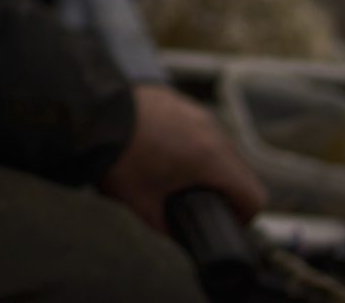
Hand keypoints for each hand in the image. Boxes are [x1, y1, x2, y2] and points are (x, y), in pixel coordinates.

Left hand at [100, 84, 268, 232]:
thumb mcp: (142, 206)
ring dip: (211, 165)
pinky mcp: (178, 101)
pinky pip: (200, 128)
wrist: (90, 114)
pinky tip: (167, 153)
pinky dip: (193, 144)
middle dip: (227, 192)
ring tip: (183, 179)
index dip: (244, 217)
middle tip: (203, 205)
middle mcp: (211, 131)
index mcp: (211, 158)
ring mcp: (195, 112)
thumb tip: (179, 243)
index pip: (253, 195)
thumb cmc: (117, 158)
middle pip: (240, 171)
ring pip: (221, 146)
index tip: (225, 222)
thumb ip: (166, 230)